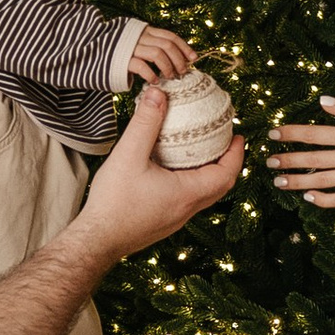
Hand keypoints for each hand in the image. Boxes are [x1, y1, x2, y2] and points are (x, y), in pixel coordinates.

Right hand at [71, 79, 241, 260]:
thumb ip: (145, 123)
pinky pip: (187, 201)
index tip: (239, 136)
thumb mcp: (128, 155)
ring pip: (204, 195)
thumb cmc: (113, 202)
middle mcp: (187, 209)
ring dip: (209, 173)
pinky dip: (191, 183)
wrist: (96, 240)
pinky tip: (173, 170)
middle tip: (225, 141)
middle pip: (220, 186)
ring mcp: (175, 219)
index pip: (226, 174)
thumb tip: (158, 94)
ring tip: (202, 151)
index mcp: (188, 193)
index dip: (237, 154)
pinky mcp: (162, 222)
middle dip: (227, 162)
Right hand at [126, 25, 196, 82]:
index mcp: (145, 31)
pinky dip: (151, 74)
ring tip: (169, 77)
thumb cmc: (119, 55)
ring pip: (157, 53)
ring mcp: (130, 47)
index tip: (194, 58)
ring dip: (167, 67)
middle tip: (182, 72)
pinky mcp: (121, 60)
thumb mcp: (138, 45)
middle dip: (178, 59)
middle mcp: (139, 37)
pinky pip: (141, 66)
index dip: (184, 47)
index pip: (170, 36)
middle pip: (167, 45)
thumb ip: (153, 47)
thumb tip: (177, 59)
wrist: (91, 55)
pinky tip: (154, 81)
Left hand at [268, 96, 334, 207]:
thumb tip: (322, 102)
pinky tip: (309, 197)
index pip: (315, 134)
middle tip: (269, 160)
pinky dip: (323, 200)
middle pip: (314, 160)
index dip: (292, 133)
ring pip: (322, 181)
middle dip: (288, 159)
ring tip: (279, 181)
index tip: (274, 133)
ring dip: (298, 182)